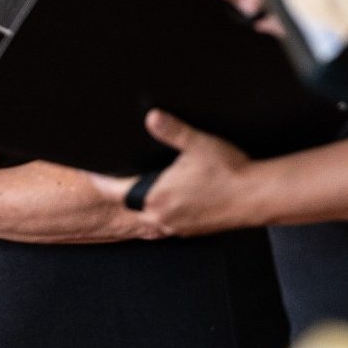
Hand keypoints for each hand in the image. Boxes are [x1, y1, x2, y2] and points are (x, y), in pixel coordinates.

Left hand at [99, 110, 261, 236]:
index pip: (119, 191)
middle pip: (130, 207)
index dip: (102, 181)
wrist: (257, 196)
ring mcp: (178, 226)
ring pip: (148, 220)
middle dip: (121, 195)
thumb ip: (173, 131)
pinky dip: (160, 214)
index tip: (89, 173)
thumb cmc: (229, 171)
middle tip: (110, 182)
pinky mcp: (193, 230)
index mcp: (158, 196)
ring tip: (136, 194)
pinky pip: (167, 225)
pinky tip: (166, 205)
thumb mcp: (198, 144)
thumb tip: (151, 116)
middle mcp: (164, 216)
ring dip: (141, 207)